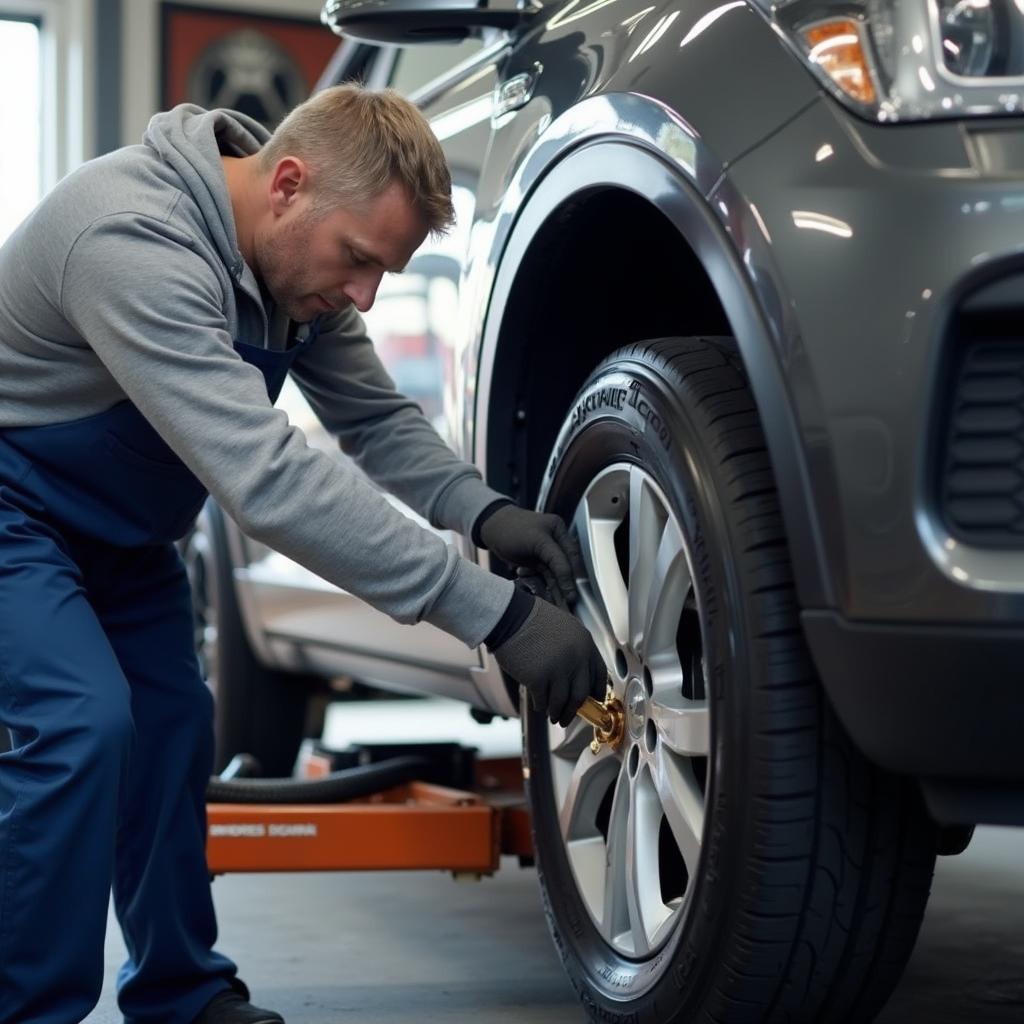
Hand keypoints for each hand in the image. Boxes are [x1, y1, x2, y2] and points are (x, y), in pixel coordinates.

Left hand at [478, 505, 582, 606]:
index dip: (570, 577)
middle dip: (564, 586)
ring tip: (559, 605)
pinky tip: (544, 595)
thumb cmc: (511, 528)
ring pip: (554, 575)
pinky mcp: (536, 562)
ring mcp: (545, 553)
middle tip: (568, 603)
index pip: (569, 556)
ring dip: (555, 590)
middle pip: (564, 567)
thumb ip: (555, 559)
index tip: (572, 595)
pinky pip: (544, 577)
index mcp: (558, 530)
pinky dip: (544, 586)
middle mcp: (554, 541)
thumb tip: (568, 579)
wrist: (491, 528)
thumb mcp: (538, 541)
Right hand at [491, 595, 606, 725]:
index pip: (598, 674)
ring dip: (557, 713)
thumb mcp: (566, 628)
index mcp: (585, 644)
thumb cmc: (533, 619)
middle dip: (574, 710)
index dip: (596, 691)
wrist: (510, 616)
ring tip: (553, 716)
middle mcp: (576, 658)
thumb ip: (576, 649)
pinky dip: (541, 706)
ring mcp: (558, 669)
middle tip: (569, 717)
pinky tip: (539, 706)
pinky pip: (543, 700)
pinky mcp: (539, 678)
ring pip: (562, 702)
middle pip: (581, 694)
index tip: (593, 700)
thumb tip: (577, 675)